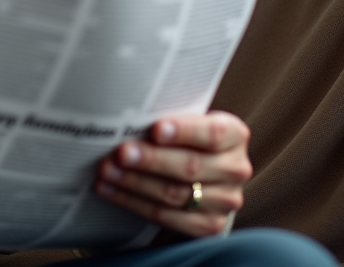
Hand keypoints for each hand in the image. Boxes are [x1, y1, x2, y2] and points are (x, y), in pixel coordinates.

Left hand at [95, 111, 251, 237]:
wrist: (202, 177)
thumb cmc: (185, 140)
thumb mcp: (185, 122)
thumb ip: (167, 121)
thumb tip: (128, 117)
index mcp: (234, 135)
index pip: (213, 132)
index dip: (184, 131)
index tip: (155, 129)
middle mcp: (235, 169)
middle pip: (190, 166)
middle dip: (151, 159)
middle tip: (121, 153)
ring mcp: (226, 200)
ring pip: (176, 193)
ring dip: (135, 182)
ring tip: (108, 171)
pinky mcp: (209, 225)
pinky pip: (167, 216)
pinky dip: (134, 203)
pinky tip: (111, 191)